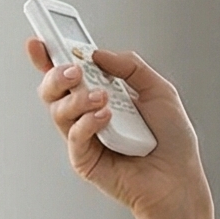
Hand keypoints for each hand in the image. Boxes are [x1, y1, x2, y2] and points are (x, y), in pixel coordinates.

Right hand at [25, 38, 216, 218]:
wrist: (179, 179)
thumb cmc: (172, 140)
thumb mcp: (159, 90)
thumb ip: (130, 67)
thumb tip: (98, 54)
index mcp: (102, 94)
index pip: (68, 72)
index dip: (49, 55)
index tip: (39, 39)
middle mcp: (87, 115)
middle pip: (53, 90)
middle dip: (56, 74)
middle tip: (74, 70)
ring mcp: (84, 138)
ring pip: (59, 111)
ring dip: (77, 99)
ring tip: (101, 97)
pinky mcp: (85, 161)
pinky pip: (74, 137)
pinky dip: (87, 123)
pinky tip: (105, 117)